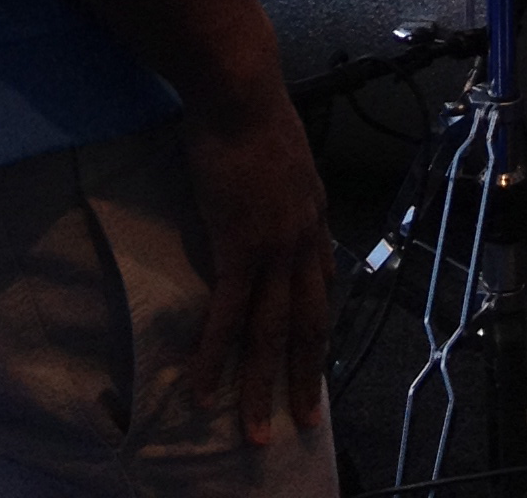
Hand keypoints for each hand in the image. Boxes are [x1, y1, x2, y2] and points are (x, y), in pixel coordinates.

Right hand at [182, 82, 331, 442]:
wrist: (240, 92)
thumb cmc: (250, 110)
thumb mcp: (282, 153)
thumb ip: (279, 184)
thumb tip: (264, 194)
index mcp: (311, 215)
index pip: (320, 282)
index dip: (316, 322)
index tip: (313, 354)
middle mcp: (302, 240)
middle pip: (306, 323)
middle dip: (305, 378)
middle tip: (303, 422)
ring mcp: (274, 249)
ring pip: (270, 334)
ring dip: (261, 388)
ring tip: (255, 433)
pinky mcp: (239, 249)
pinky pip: (228, 317)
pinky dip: (217, 358)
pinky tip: (205, 390)